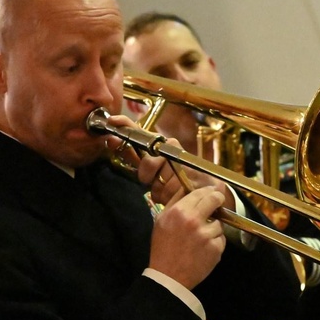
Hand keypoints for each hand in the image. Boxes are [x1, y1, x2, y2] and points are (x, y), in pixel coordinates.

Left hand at [99, 114, 234, 208]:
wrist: (209, 193)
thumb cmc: (179, 179)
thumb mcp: (155, 169)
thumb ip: (134, 156)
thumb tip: (111, 140)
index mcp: (162, 144)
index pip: (142, 132)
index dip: (126, 125)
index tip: (113, 121)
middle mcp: (172, 147)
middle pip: (149, 162)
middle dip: (148, 176)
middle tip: (156, 181)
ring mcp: (184, 161)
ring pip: (158, 181)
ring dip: (160, 191)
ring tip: (170, 190)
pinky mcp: (192, 177)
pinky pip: (168, 192)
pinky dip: (168, 198)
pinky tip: (177, 195)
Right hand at [149, 185, 226, 288]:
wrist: (168, 276)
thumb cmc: (163, 247)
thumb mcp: (161, 220)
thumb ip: (174, 201)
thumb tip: (187, 186)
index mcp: (179, 211)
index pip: (200, 192)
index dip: (209, 191)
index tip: (212, 192)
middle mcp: (194, 220)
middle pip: (215, 200)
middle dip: (218, 200)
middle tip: (218, 202)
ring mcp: (206, 235)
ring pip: (219, 223)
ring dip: (213, 228)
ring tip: (200, 238)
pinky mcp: (216, 249)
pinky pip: (221, 239)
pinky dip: (215, 243)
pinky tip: (203, 249)